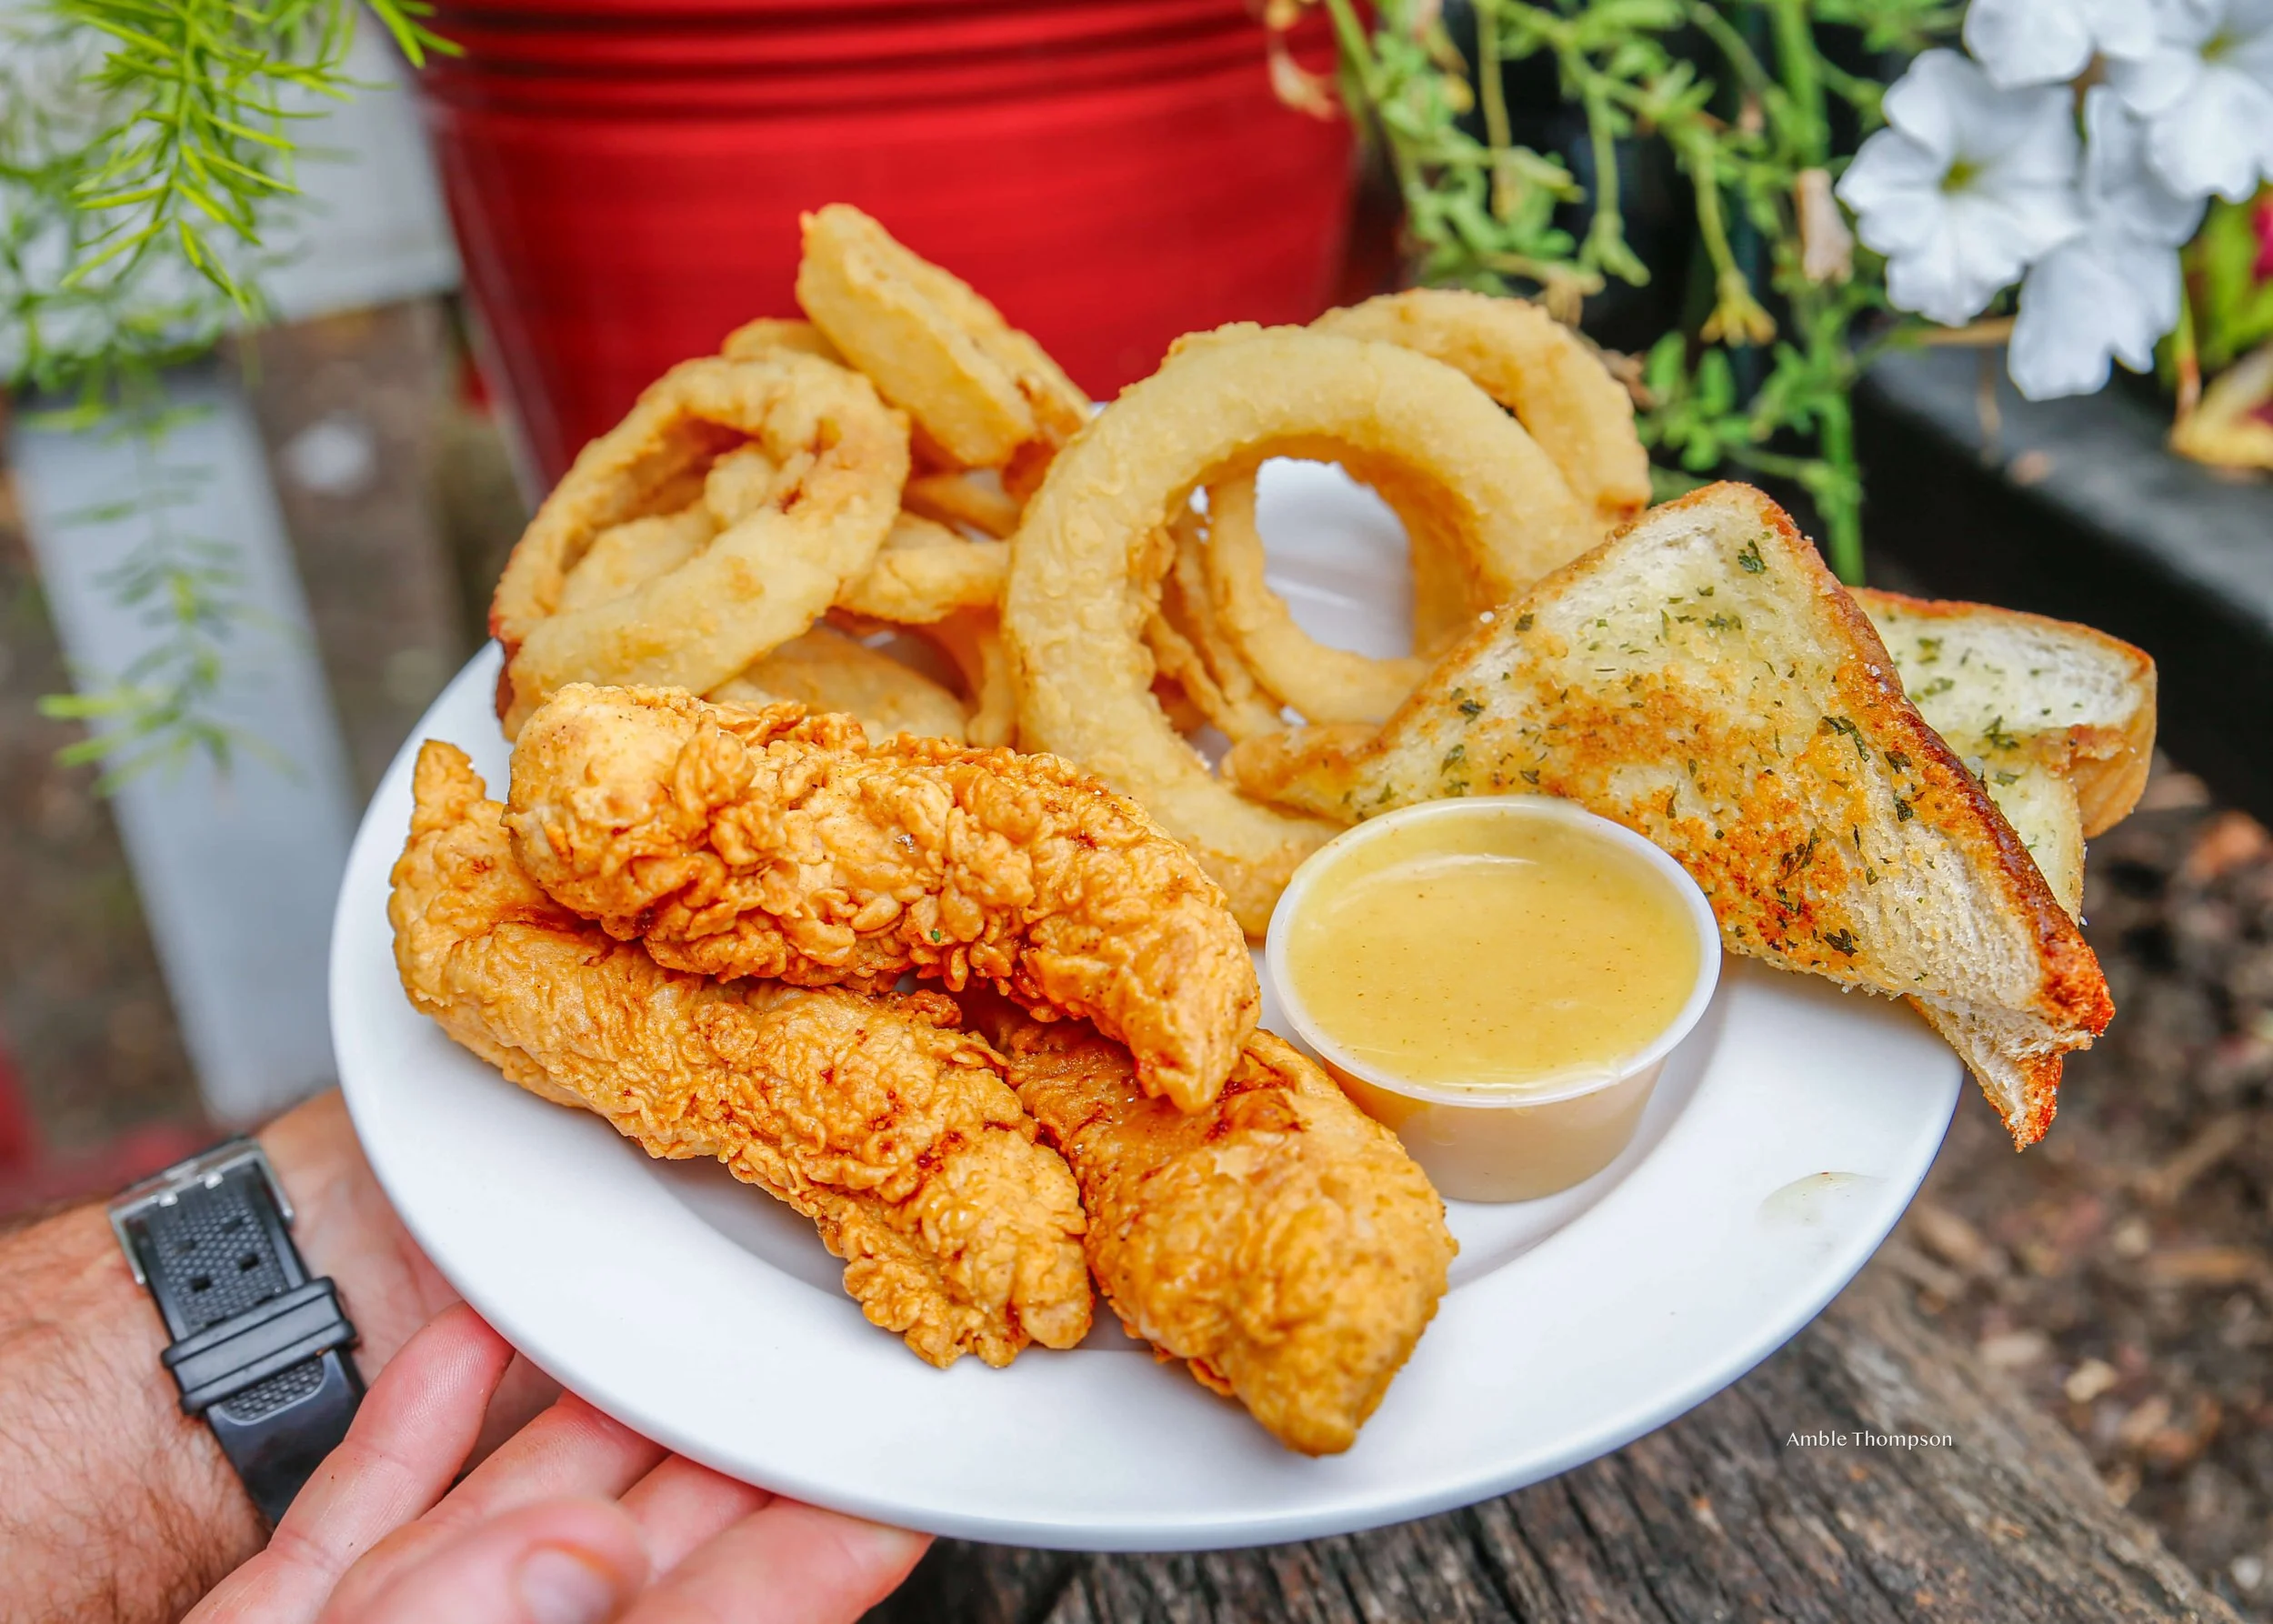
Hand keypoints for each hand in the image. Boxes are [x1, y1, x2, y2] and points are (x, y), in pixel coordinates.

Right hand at [190, 1304, 927, 1623]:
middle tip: (812, 1375)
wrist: (32, 1593)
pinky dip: (411, 1443)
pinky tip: (459, 1360)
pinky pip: (357, 1532)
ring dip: (584, 1431)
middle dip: (726, 1469)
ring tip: (664, 1341)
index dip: (819, 1554)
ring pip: (505, 1531)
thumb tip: (584, 1565)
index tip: (902, 1479)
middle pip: (637, 1569)